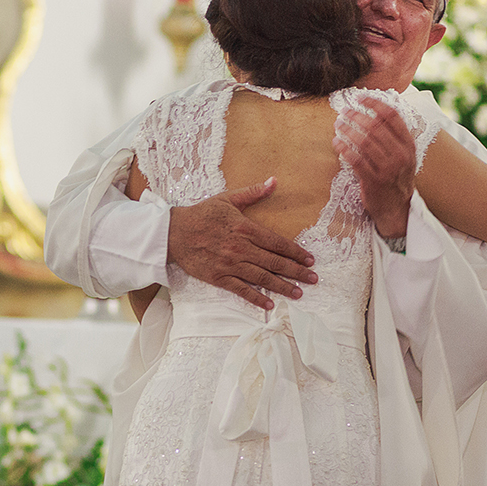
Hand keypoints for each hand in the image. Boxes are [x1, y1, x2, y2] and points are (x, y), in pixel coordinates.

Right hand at [167, 179, 316, 309]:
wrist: (173, 233)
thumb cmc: (201, 214)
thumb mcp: (227, 198)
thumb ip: (253, 192)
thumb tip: (274, 181)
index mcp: (245, 228)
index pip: (277, 243)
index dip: (296, 252)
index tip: (309, 259)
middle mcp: (240, 248)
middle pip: (274, 262)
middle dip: (297, 271)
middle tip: (313, 278)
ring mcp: (229, 264)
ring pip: (262, 278)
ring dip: (282, 286)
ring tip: (299, 293)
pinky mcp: (218, 277)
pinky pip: (241, 290)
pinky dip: (256, 298)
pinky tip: (270, 304)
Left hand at [335, 96, 414, 238]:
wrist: (397, 208)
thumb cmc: (396, 177)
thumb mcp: (403, 155)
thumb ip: (393, 136)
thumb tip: (376, 111)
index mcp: (408, 145)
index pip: (392, 116)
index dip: (375, 104)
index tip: (360, 98)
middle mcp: (400, 155)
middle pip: (375, 127)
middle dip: (357, 116)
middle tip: (344, 112)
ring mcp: (387, 169)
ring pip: (364, 142)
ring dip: (348, 131)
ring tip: (338, 125)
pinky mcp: (373, 181)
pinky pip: (355, 160)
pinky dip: (344, 149)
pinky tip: (337, 143)